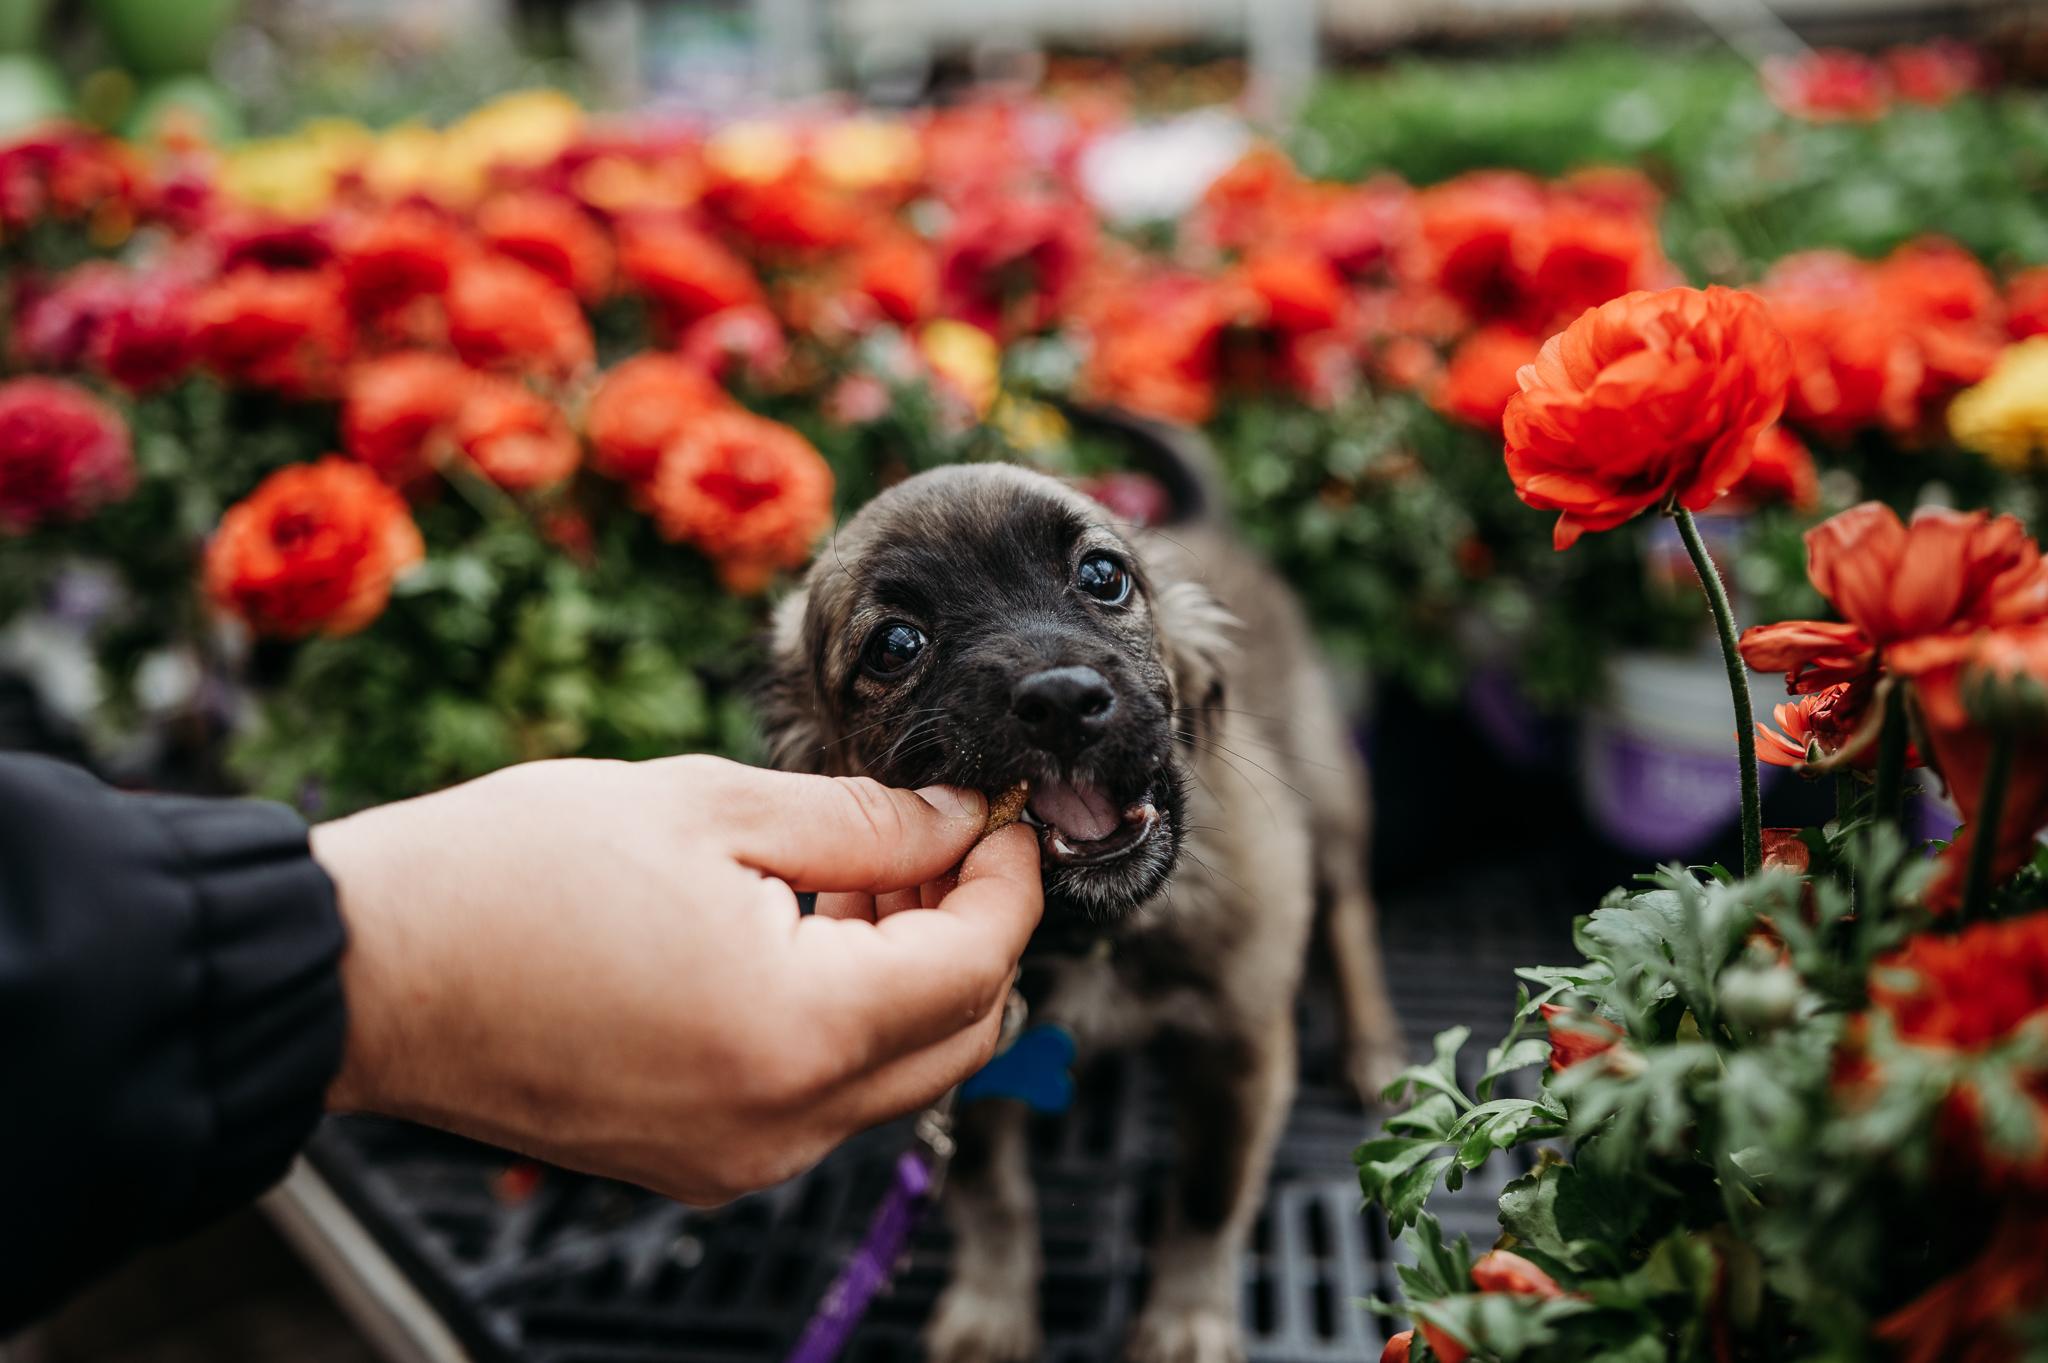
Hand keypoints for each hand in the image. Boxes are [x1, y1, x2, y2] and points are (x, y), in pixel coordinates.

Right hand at [313, 755, 1041, 1203]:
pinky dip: (840, 1016)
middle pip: (959, 1034)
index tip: (1002, 813)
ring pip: (895, 1071)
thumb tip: (960, 822)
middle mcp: (782, 1123)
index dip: (1010, 878)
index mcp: (798, 1032)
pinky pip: (820, 1096)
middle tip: (926, 836)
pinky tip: (792, 933)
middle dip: (970, 927)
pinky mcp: (696, 1162)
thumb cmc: (511, 873)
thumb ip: (862, 819)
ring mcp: (738, 1158)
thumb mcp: (707, 808)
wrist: (363, 972)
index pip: (979, 963)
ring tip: (845, 870)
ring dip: (905, 971)